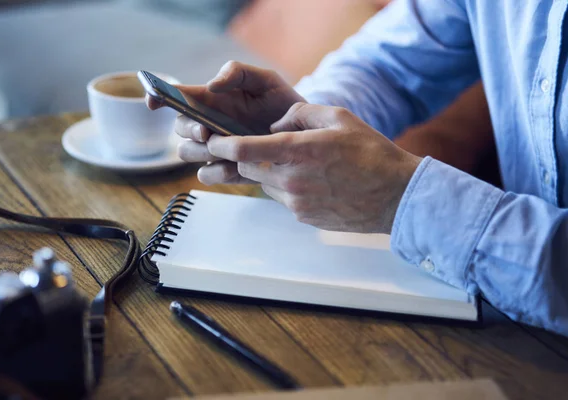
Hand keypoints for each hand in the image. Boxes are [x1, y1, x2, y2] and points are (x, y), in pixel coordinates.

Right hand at [147, 61, 304, 183]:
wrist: (305, 133)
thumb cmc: (282, 103)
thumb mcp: (265, 80)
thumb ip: (237, 72)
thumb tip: (211, 85)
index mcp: (211, 100)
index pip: (176, 97)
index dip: (158, 97)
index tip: (155, 101)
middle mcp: (208, 125)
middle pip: (179, 129)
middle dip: (188, 130)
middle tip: (207, 131)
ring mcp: (217, 149)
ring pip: (187, 153)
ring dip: (200, 151)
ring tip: (223, 148)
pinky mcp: (229, 170)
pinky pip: (207, 175)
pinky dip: (216, 172)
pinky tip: (234, 166)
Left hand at [203, 103, 421, 233]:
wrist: (396, 196)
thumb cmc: (371, 153)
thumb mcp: (338, 117)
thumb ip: (299, 113)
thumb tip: (274, 125)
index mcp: (298, 151)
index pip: (243, 150)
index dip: (221, 145)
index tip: (213, 141)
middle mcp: (292, 180)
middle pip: (248, 169)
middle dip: (247, 157)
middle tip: (261, 148)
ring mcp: (297, 203)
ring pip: (265, 185)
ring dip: (270, 173)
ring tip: (300, 164)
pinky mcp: (303, 217)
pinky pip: (283, 200)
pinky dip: (287, 189)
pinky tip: (314, 182)